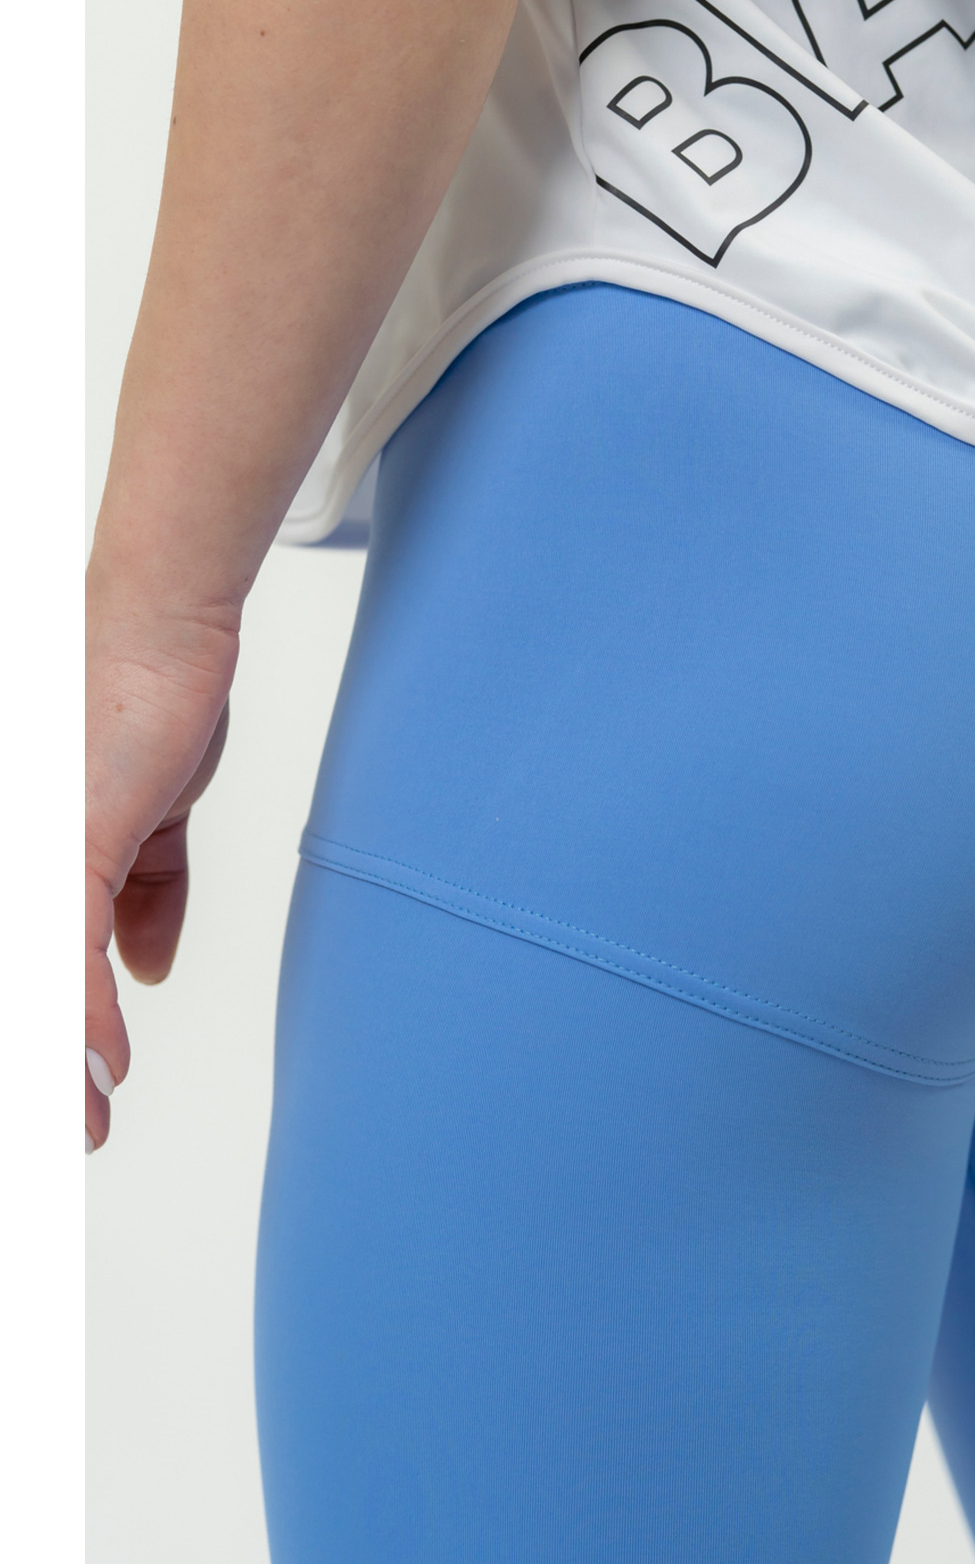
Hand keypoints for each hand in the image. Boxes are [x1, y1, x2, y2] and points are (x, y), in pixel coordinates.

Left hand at [85, 602, 237, 1152]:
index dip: (50, 1035)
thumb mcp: (150, 820)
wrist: (164, 629)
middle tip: (64, 1134)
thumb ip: (146, 897)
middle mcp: (21, 862)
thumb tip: (147, 971)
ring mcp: (32, 859)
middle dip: (42, 1070)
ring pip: (38, 990)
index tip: (65, 1105)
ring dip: (57, 1073)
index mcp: (36, 863)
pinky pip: (67, 962)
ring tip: (82, 1127)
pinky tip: (100, 1070)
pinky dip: (83, 1024)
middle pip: (30, 983)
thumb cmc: (144, 701)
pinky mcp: (65, 850)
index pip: (37, 966)